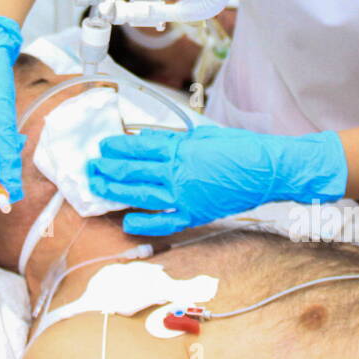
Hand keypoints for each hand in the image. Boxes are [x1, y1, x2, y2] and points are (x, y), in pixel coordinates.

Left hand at [86, 125, 346, 235]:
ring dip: (116, 191)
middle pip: (134, 171)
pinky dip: (145, 223)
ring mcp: (186, 195)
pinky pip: (166, 221)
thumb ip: (175, 139)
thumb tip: (147, 139)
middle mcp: (179, 172)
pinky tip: (127, 222)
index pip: (140, 148)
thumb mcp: (205, 135)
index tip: (102, 147)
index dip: (118, 148)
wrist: (269, 170)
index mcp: (182, 149)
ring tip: (97, 188)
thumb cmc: (241, 148)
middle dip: (108, 169)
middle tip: (89, 168)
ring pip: (142, 195)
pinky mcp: (197, 213)